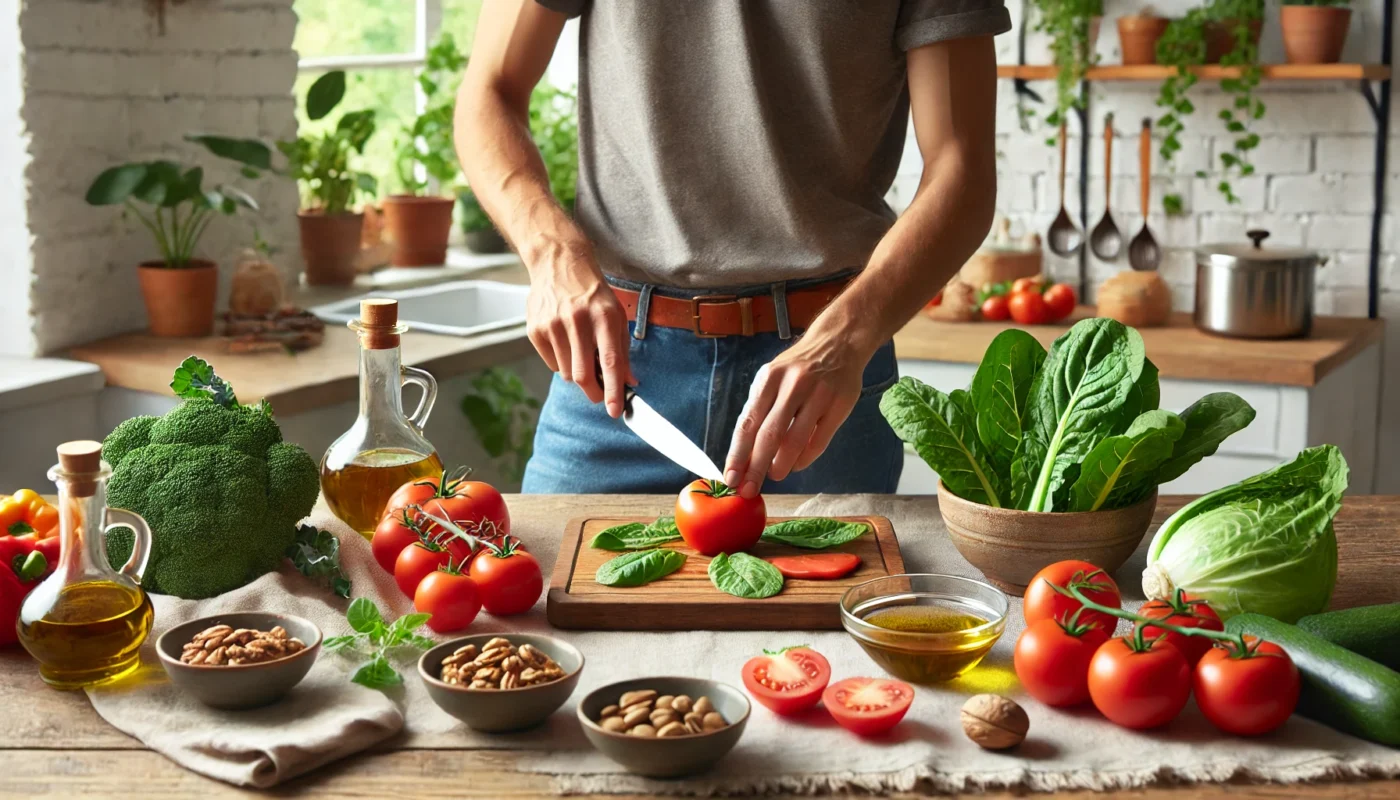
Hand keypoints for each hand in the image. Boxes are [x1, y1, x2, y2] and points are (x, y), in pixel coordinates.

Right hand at [524, 239, 631, 417]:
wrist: (558, 264)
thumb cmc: (592, 293)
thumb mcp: (615, 315)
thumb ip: (622, 350)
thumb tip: (628, 381)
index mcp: (603, 316)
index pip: (610, 361)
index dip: (613, 389)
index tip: (615, 410)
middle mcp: (577, 320)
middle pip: (582, 374)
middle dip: (593, 392)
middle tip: (598, 394)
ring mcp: (552, 325)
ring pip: (566, 373)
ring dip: (577, 373)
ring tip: (580, 352)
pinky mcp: (535, 329)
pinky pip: (552, 363)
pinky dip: (561, 362)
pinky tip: (564, 342)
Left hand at [723, 334, 867, 497]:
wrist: (839, 342)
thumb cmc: (798, 367)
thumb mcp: (773, 378)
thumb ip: (760, 410)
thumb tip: (744, 453)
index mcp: (769, 378)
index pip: (748, 422)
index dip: (738, 453)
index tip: (731, 477)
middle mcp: (793, 384)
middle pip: (769, 434)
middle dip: (756, 467)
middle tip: (748, 489)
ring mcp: (819, 394)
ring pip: (795, 440)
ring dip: (781, 464)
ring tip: (774, 475)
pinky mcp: (840, 404)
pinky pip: (819, 440)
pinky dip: (805, 458)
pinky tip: (797, 465)